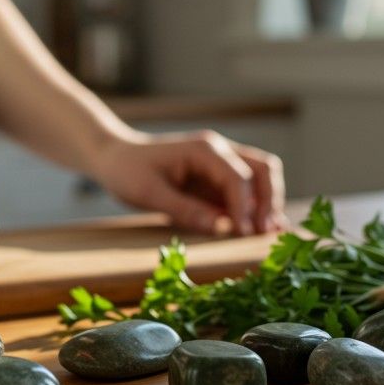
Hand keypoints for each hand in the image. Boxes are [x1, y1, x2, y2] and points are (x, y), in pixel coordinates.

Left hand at [89, 130, 286, 235]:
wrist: (114, 158)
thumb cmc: (127, 172)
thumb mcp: (149, 194)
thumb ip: (185, 210)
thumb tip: (221, 228)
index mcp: (204, 150)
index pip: (238, 177)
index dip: (245, 207)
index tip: (242, 234)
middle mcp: (219, 151)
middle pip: (263, 170)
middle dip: (268, 202)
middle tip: (263, 234)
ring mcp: (221, 163)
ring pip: (262, 176)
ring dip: (267, 204)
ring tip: (266, 234)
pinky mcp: (217, 178)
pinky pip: (247, 189)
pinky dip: (256, 207)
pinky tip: (258, 230)